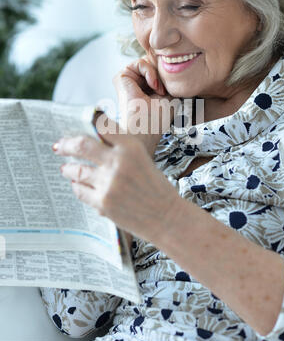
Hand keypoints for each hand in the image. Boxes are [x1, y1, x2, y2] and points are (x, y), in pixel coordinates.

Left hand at [53, 114, 180, 243]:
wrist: (167, 217)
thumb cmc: (156, 187)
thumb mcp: (142, 158)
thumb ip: (121, 148)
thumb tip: (93, 139)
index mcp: (131, 146)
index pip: (101, 126)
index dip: (88, 124)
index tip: (79, 125)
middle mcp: (117, 161)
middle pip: (81, 145)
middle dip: (66, 144)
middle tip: (59, 146)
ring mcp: (108, 182)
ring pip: (76, 170)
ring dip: (68, 168)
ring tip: (65, 168)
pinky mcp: (102, 202)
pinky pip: (80, 190)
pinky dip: (76, 186)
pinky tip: (77, 185)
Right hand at [110, 54, 177, 156]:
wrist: (147, 128)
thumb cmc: (159, 118)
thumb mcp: (171, 94)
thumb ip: (167, 77)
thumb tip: (169, 61)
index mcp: (146, 88)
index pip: (158, 69)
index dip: (167, 73)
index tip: (170, 88)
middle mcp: (136, 84)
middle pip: (153, 64)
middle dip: (162, 73)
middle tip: (164, 90)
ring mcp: (128, 81)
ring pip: (147, 62)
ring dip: (157, 75)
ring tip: (159, 90)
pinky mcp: (121, 77)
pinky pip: (139, 62)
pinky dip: (149, 71)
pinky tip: (153, 86)